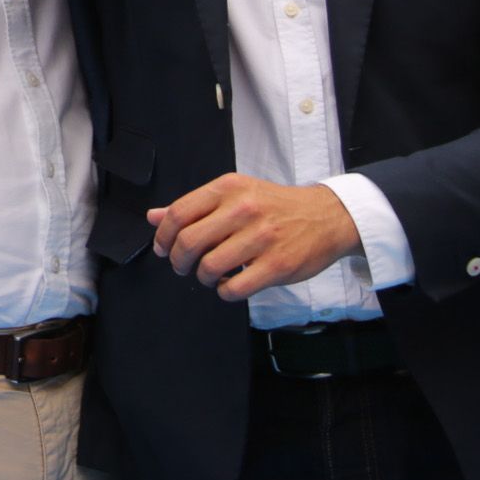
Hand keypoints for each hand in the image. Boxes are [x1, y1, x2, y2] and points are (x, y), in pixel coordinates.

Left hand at [148, 173, 362, 300]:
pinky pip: (235, 287)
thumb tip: (153, 217)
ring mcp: (262, 237)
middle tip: (182, 267)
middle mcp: (243, 209)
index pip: (178, 213)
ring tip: (210, 275)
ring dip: (203, 277)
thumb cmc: (274, 206)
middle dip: (178, 261)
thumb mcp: (234, 194)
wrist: (326, 216)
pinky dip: (225, 291)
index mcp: (228, 188)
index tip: (163, 249)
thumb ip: (194, 206)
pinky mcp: (278, 265)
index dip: (163, 236)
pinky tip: (231, 284)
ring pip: (210, 266)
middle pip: (188, 241)